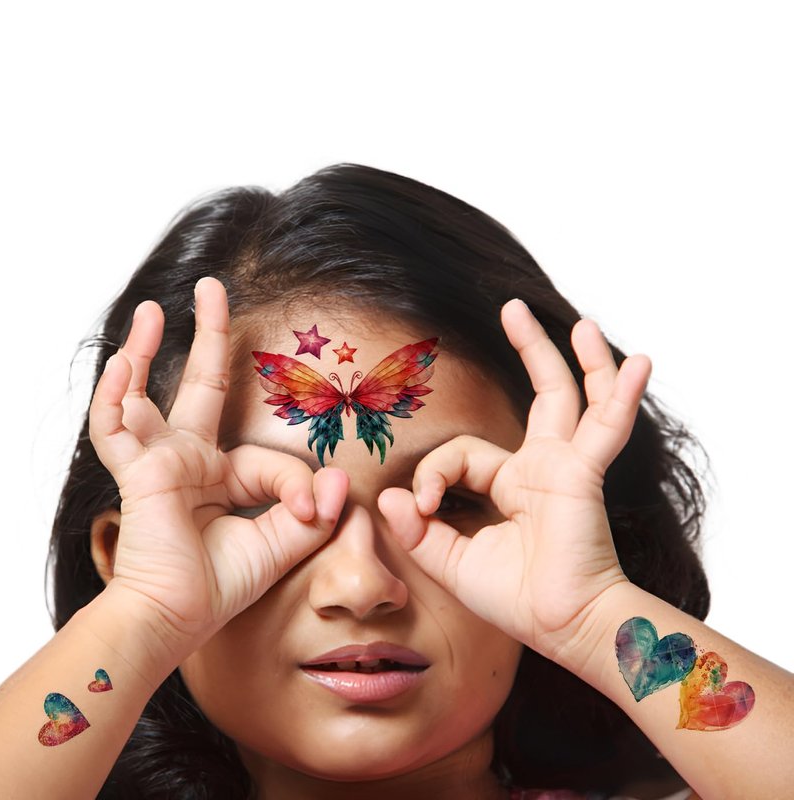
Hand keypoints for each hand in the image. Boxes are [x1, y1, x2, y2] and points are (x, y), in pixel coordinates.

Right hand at [89, 277, 346, 652]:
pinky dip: (115, 394)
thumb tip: (340, 479)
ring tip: (156, 309)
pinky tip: (126, 359)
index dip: (298, 483)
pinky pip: (115, 427)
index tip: (314, 508)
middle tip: (212, 289)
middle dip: (208, 334)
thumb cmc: (222, 585)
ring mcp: (158, 460)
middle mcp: (187, 459)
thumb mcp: (281, 542)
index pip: (268, 458)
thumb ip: (311, 511)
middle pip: (199, 384)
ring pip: (144, 394)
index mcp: (220, 475)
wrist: (177, 619)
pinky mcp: (135, 472)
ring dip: (146, 349)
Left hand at [378, 299, 650, 663]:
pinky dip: (621, 395)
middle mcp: (540, 466)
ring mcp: (565, 466)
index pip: (462, 452)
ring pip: (572, 397)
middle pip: (538, 396)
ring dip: (580, 358)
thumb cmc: (513, 598)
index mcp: (510, 483)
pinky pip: (606, 427)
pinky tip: (638, 362)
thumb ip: (419, 530)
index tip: (426, 507)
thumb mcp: (452, 562)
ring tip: (580, 323)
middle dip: (529, 349)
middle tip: (513, 309)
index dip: (435, 474)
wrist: (559, 626)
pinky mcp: (582, 474)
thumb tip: (390, 496)